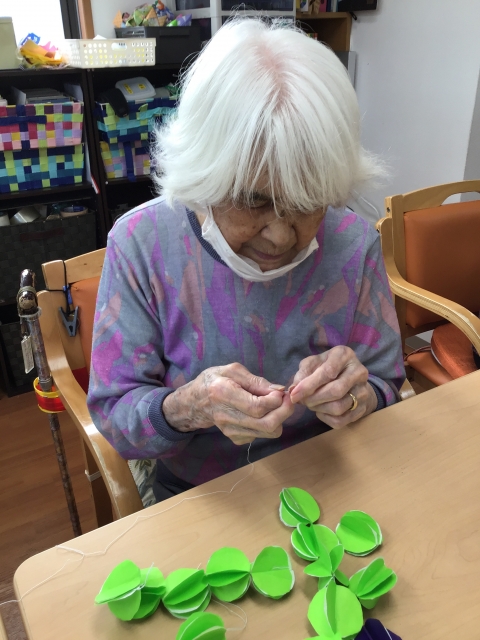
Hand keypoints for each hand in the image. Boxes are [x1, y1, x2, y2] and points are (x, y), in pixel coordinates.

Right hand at [162, 362, 293, 444]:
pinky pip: (261, 435)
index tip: (281, 391)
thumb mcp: (232, 370)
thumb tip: (279, 390)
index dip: (276, 400)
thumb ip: (256, 381)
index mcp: (223, 394)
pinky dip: (268, 424)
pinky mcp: (235, 438)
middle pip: (267, 424)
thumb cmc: (214, 380)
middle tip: (288, 399)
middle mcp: (226, 417)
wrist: (195, 401)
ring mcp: (231, 431)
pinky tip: (262, 413)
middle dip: (285, 412)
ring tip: (276, 405)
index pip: (258, 407)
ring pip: (268, 433)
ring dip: (279, 419)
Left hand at [289, 346, 377, 428]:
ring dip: (319, 408)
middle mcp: (358, 372)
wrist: (350, 380)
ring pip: (338, 407)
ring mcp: (363, 391)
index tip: (294, 395)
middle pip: (335, 391)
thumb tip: (294, 390)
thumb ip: (303, 373)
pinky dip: (326, 418)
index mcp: (344, 355)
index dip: (308, 385)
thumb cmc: (327, 368)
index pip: (328, 372)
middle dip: (314, 399)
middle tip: (303, 401)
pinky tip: (321, 410)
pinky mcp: (363, 408)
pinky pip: (341, 420)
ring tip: (312, 404)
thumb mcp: (313, 363)